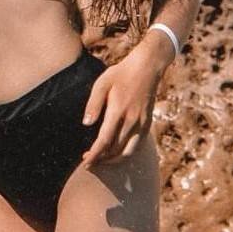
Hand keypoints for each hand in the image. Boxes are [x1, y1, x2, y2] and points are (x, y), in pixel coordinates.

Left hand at [79, 44, 162, 168]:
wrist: (146, 68)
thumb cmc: (120, 74)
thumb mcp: (102, 83)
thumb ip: (93, 104)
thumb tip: (86, 124)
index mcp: (118, 110)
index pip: (104, 140)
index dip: (94, 155)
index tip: (85, 163)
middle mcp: (132, 120)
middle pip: (116, 150)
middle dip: (101, 159)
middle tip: (88, 161)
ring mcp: (142, 123)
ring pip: (129, 152)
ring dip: (114, 160)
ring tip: (102, 160)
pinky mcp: (147, 124)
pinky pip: (137, 146)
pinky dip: (126, 154)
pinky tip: (116, 152)